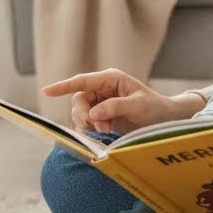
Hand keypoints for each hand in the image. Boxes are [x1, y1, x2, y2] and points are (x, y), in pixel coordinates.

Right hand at [42, 68, 190, 133]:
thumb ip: (114, 107)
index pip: (82, 81)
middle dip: (84, 115)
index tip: (46, 91)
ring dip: (89, 125)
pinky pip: (86, 123)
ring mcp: (101, 103)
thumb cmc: (154, 108)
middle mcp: (102, 89)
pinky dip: (91, 130)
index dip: (63, 86)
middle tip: (100, 128)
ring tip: (107, 131)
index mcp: (111, 79)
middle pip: (78, 100)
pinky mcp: (101, 116)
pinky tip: (105, 133)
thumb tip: (93, 113)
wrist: (165, 119)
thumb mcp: (137, 106)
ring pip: (80, 113)